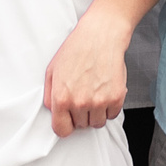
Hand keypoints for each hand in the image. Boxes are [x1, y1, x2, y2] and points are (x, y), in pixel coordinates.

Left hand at [44, 12, 129, 135]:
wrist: (101, 36)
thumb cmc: (77, 49)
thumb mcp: (52, 71)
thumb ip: (50, 96)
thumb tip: (53, 111)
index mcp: (61, 98)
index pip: (62, 130)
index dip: (65, 125)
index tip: (69, 120)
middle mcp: (79, 103)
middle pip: (81, 126)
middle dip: (81, 114)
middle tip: (83, 95)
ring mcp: (99, 101)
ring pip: (97, 123)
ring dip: (96, 112)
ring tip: (94, 93)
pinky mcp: (116, 97)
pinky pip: (112, 114)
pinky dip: (110, 107)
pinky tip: (105, 91)